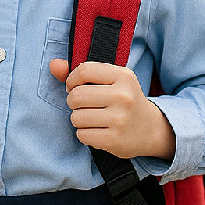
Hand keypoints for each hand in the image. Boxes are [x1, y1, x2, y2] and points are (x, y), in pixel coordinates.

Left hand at [49, 59, 175, 160]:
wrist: (150, 129)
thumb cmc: (123, 100)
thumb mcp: (109, 80)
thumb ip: (80, 72)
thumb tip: (53, 65)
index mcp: (123, 76)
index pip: (84, 70)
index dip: (73, 80)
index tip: (76, 86)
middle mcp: (123, 96)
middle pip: (77, 96)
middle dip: (73, 101)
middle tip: (83, 105)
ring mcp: (120, 119)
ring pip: (76, 117)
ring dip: (78, 119)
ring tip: (92, 118)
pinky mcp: (115, 140)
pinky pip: (82, 135)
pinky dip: (84, 134)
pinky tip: (97, 130)